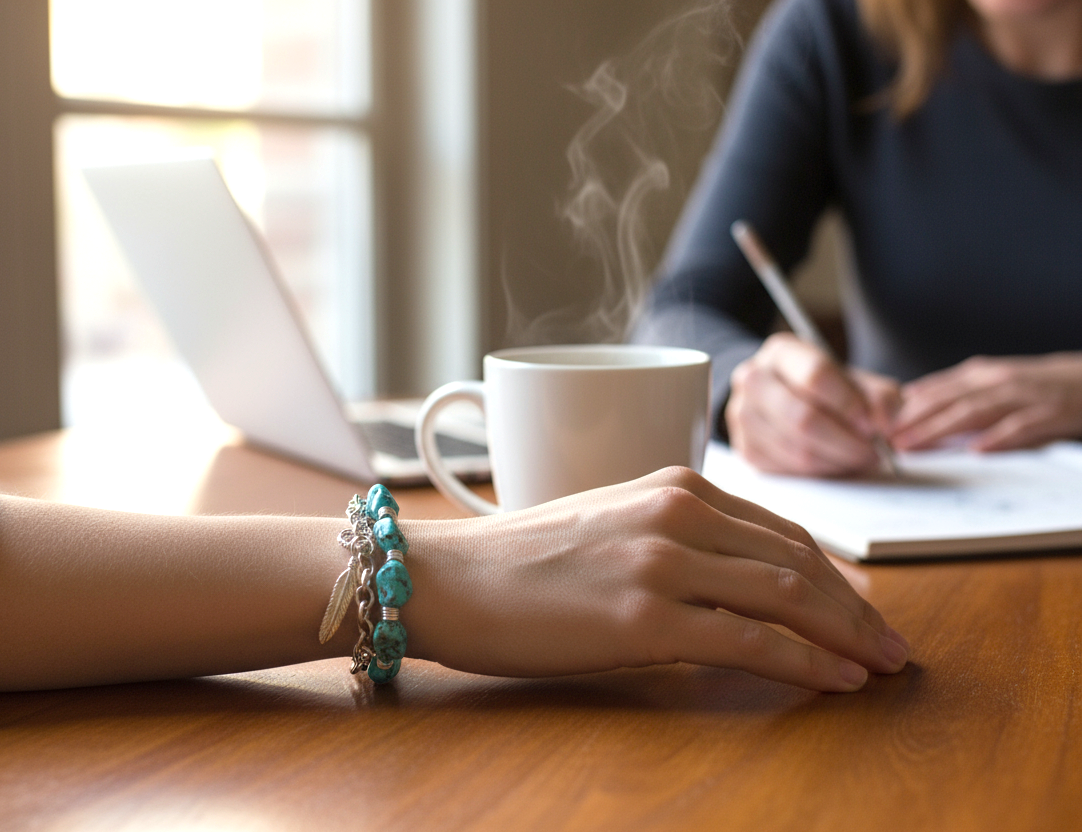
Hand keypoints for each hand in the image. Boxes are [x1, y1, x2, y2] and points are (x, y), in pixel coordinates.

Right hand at [407, 466, 909, 691]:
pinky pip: (753, 641)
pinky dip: (807, 662)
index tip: (862, 607)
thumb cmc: (516, 562)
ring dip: (849, 635)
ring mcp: (662, 563)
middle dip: (856, 608)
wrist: (446, 580)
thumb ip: (669, 538)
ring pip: (789, 596)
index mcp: (670, 486)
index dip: (834, 575)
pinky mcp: (646, 618)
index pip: (780, 530)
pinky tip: (838, 679)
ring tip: (883, 664)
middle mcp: (676, 514)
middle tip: (893, 644)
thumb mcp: (605, 526)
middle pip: (799, 561)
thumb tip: (728, 583)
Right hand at [725, 333, 900, 475]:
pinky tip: (835, 462)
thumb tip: (886, 425)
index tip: (874, 424)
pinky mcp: (744, 447)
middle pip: (803, 418)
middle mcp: (753, 379)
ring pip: (797, 449)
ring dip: (838, 460)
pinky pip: (788, 469)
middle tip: (874, 451)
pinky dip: (820, 471)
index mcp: (782, 352)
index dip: (849, 404)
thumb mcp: (853, 379)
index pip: (816, 376)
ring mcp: (742, 414)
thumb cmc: (823, 388)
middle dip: (847, 441)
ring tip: (860, 457)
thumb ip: (879, 397)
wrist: (782, 395)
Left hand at [893, 353, 1081, 451]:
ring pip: (975, 411)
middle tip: (887, 440)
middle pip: (948, 401)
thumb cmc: (1036, 386)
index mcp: (980, 374)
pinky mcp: (1050, 412)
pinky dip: (998, 437)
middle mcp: (997, 381)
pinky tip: (977, 449)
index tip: (877, 426)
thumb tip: (912, 398)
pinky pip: (1021, 426)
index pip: (935, 391)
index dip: (905, 409)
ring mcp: (1023, 396)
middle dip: (914, 421)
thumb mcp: (992, 382)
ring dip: (941, 429)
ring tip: (915, 444)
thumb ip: (956, 391)